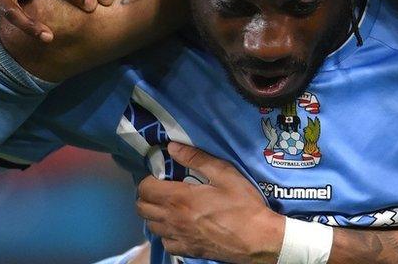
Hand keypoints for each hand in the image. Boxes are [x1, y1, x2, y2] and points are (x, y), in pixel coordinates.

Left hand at [136, 142, 284, 263]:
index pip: (145, 189)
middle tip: (164, 189)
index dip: (149, 179)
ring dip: (156, 214)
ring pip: (151, 225)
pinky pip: (164, 241)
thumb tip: (172, 147)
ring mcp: (178, 237)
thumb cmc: (243, 205)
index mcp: (180, 198)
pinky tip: (180, 225)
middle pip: (141, 208)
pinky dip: (167, 232)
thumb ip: (197, 159)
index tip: (162, 175)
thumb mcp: (225, 175)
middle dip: (148, 195)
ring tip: (171, 206)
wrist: (257, 239)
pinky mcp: (186, 250)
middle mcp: (173, 219)